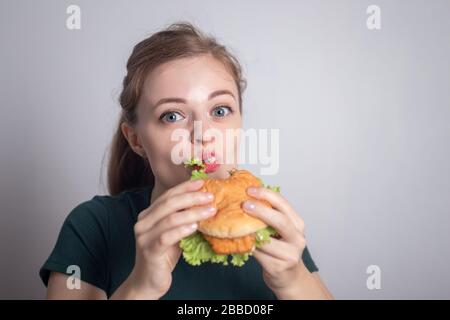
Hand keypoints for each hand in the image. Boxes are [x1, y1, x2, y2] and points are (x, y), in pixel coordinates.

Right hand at [115, 179, 215, 298]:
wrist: (148, 282)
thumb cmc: (163, 256)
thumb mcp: (174, 234)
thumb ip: (183, 220)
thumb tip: (206, 206)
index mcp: (148, 215)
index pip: (167, 196)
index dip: (185, 188)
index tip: (202, 182)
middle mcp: (143, 222)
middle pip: (169, 203)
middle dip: (191, 197)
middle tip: (210, 196)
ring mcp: (144, 236)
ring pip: (170, 218)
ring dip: (193, 213)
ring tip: (210, 211)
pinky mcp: (149, 250)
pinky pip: (167, 237)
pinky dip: (182, 230)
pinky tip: (195, 227)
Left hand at [242, 187, 307, 295]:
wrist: (289, 278)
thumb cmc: (281, 250)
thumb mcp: (280, 231)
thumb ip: (269, 217)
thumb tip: (246, 197)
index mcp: (297, 224)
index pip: (283, 204)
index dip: (267, 194)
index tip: (250, 190)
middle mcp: (297, 238)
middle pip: (281, 221)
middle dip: (261, 210)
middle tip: (244, 204)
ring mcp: (290, 254)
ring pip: (266, 241)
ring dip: (249, 232)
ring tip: (235, 225)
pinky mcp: (279, 268)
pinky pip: (259, 255)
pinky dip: (248, 247)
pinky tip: (238, 242)